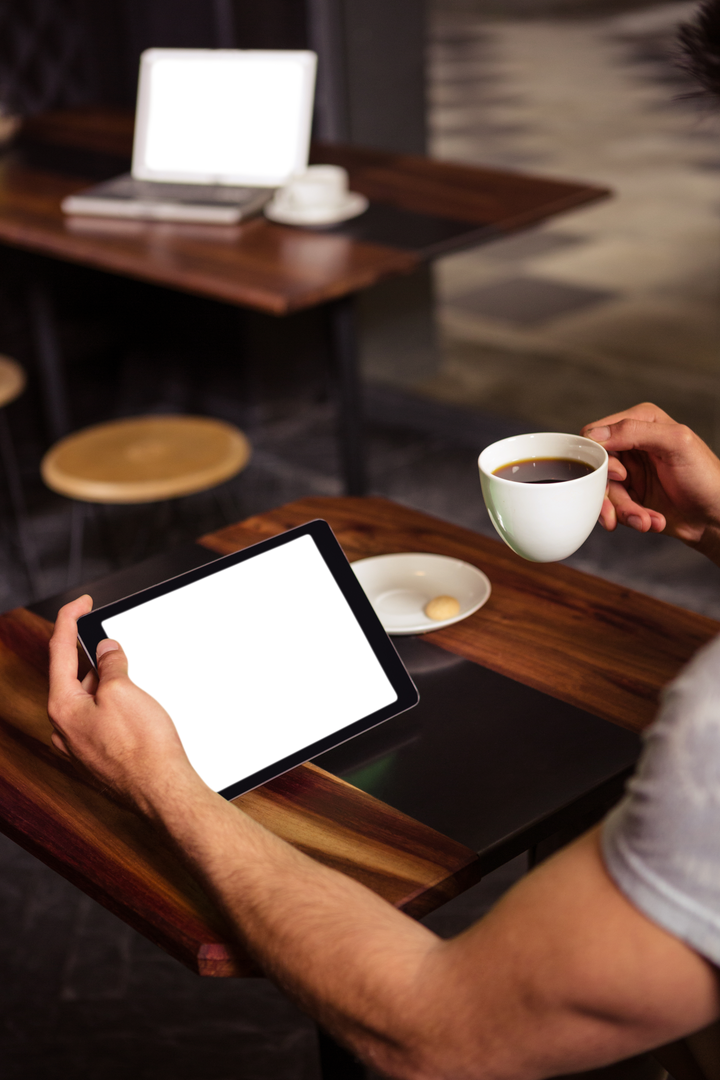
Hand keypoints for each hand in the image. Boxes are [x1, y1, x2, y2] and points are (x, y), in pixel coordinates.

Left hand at [48, 595, 202, 816]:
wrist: (164, 792)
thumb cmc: (143, 748)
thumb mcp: (124, 690)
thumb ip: (111, 663)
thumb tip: (106, 650)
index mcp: (63, 708)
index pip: (59, 652)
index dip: (69, 620)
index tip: (83, 602)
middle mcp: (66, 730)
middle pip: (75, 677)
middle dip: (97, 657)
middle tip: (119, 643)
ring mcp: (84, 748)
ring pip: (93, 701)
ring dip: (111, 683)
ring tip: (136, 679)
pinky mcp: (103, 759)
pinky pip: (105, 721)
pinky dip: (119, 706)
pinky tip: (141, 707)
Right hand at [581, 403, 719, 558]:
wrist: (715, 517)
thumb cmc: (706, 477)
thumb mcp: (676, 444)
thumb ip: (636, 431)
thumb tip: (595, 434)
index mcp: (640, 423)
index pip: (597, 434)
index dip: (600, 457)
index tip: (619, 476)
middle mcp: (631, 445)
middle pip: (595, 468)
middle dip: (610, 493)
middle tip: (629, 506)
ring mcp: (629, 473)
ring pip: (603, 492)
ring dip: (624, 511)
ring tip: (646, 520)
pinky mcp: (629, 496)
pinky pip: (613, 508)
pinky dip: (630, 519)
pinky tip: (651, 521)